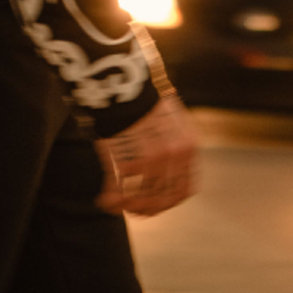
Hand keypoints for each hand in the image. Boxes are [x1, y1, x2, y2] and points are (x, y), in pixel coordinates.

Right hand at [95, 93, 198, 216]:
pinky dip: (111, 200)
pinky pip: (119, 192)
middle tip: (134, 210)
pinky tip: (104, 200)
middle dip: (147, 209)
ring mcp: (152, 161)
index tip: (157, 205)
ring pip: (141, 200)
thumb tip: (166, 167)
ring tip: (116, 205)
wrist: (126, 81)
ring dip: (128, 206)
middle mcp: (174, 157)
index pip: (184, 190)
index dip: (169, 202)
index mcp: (188, 147)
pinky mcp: (127, 161)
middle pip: (163, 199)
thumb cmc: (144, 97)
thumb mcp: (171, 119)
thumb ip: (173, 145)